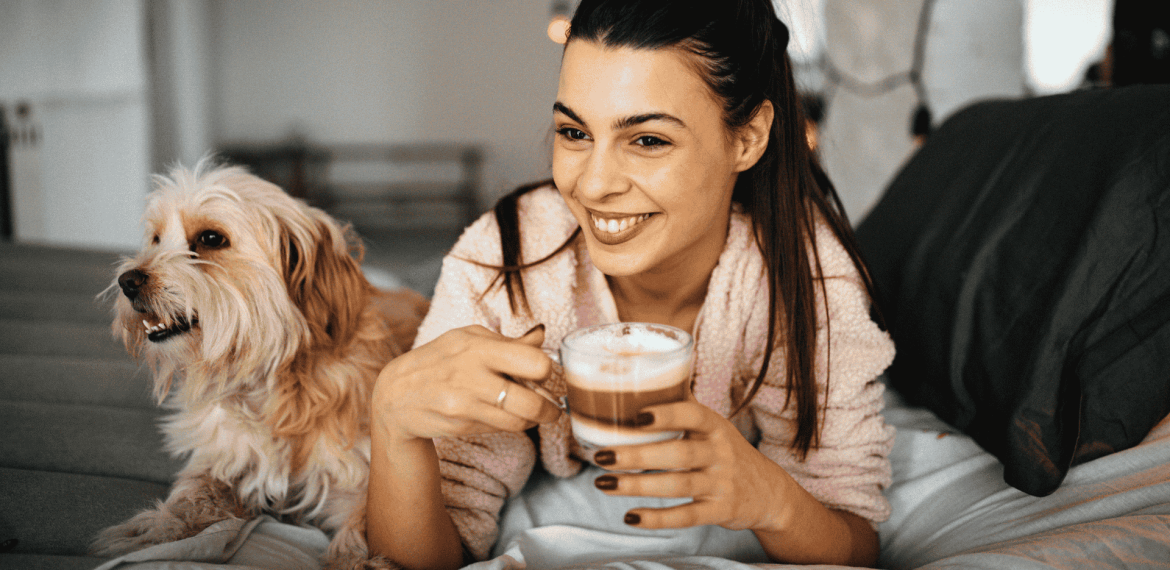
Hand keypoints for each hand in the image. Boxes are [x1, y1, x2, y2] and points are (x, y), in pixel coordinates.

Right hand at [372, 324, 562, 442]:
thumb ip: (508, 341)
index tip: (542, 373)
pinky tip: (506, 415)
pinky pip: (502, 429)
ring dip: (533, 420)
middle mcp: (472, 376)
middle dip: (549, 408)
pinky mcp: (461, 426)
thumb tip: (541, 334)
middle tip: (551, 407)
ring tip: (532, 413)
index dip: (545, 371)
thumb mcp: (468, 339)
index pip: (535, 364)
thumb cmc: (438, 360)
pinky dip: (512, 425)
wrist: (395, 395)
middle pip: (533, 403)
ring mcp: (465, 404)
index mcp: (479, 348)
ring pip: (520, 422)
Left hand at [590, 399, 798, 532]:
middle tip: (601, 454)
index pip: (693, 415)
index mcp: (714, 426)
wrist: (768, 491)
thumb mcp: (713, 425)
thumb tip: (643, 374)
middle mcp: (720, 453)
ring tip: (603, 483)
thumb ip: (682, 405)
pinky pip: (687, 516)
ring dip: (637, 486)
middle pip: (678, 453)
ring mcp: (721, 483)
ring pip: (677, 485)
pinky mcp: (720, 511)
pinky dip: (658, 519)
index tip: (636, 415)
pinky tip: (630, 517)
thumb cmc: (726, 450)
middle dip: (637, 456)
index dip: (667, 414)